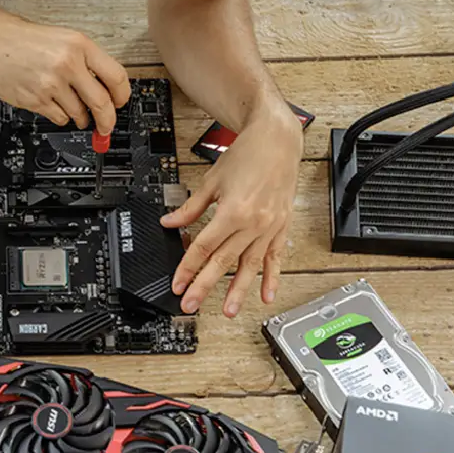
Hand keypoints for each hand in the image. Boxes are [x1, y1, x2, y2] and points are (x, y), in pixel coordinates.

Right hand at [0, 17, 130, 134]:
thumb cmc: (20, 39)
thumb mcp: (61, 39)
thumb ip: (85, 61)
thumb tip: (105, 87)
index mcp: (79, 45)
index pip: (116, 77)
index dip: (122, 96)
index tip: (121, 103)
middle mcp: (67, 64)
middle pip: (102, 103)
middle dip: (107, 120)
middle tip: (106, 125)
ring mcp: (51, 84)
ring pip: (79, 114)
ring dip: (79, 117)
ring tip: (72, 108)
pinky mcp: (35, 100)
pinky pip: (59, 118)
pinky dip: (60, 116)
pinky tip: (52, 104)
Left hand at [161, 104, 302, 317]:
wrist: (277, 141)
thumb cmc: (247, 156)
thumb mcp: (212, 181)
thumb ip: (191, 208)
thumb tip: (170, 222)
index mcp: (232, 211)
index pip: (203, 247)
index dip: (188, 267)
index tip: (178, 283)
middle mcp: (252, 223)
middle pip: (223, 261)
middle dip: (205, 286)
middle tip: (191, 304)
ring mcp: (270, 227)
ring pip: (250, 265)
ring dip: (238, 290)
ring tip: (227, 310)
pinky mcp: (282, 228)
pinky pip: (276, 258)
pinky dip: (272, 278)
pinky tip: (266, 295)